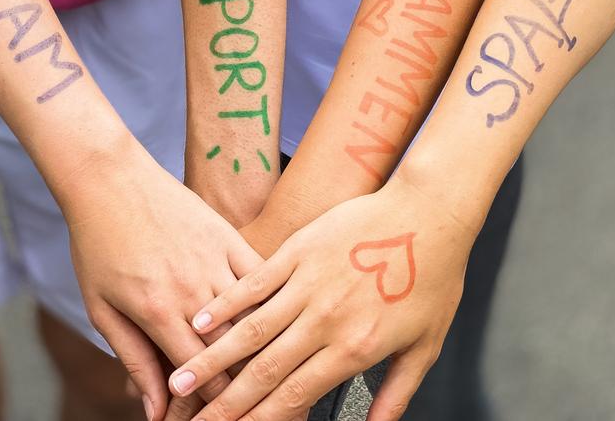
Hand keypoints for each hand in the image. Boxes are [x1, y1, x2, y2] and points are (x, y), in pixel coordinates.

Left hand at [60, 140, 263, 420]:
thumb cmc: (99, 243)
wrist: (110, 180)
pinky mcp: (229, 237)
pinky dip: (271, 303)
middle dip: (245, 388)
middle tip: (250, 406)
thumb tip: (154, 411)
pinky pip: (261, 278)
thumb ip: (134, 360)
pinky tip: (278, 320)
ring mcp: (216, 261)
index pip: (201, 376)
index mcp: (158, 311)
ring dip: (264, 350)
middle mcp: (194, 290)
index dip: (214, 407)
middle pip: (235, 354)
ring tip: (271, 371)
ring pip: (255, 318)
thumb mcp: (102, 309)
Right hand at [167, 180, 476, 420]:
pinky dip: (226, 305)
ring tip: (180, 380)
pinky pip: (255, 283)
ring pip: (251, 330)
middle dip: (224, 403)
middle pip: (264, 372)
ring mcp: (309, 282)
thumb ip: (396, 394)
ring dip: (212, 360)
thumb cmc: (433, 275)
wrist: (430, 212)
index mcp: (355, 347)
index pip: (294, 395)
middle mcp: (325, 319)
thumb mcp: (425, 345)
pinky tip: (200, 321)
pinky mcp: (300, 249)